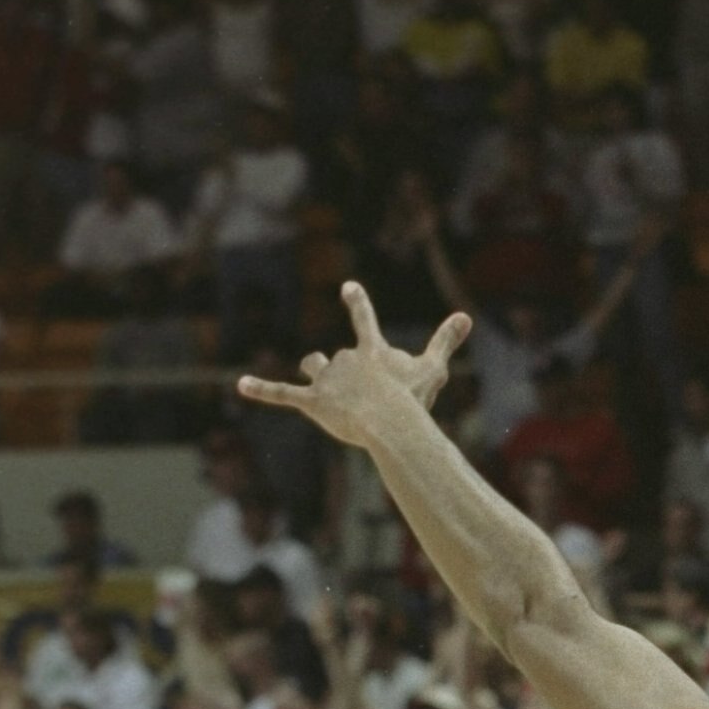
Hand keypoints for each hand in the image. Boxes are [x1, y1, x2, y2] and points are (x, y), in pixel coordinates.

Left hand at [237, 282, 470, 448]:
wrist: (388, 420)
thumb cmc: (412, 398)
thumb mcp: (433, 368)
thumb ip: (446, 341)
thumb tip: (467, 315)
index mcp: (371, 350)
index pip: (364, 318)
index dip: (356, 302)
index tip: (348, 287)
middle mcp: (345, 358)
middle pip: (335, 356)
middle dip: (341, 370)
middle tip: (360, 396)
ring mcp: (327, 380)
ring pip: (313, 368)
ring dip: (315, 374)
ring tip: (323, 391)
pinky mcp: (313, 402)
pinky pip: (282, 393)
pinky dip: (262, 389)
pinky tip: (241, 385)